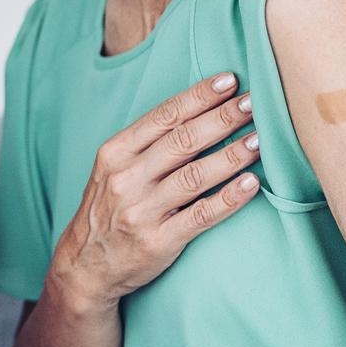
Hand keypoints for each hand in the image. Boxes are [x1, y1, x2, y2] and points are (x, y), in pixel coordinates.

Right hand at [50, 73, 261, 308]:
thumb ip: (148, 144)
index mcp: (115, 153)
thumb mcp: (113, 168)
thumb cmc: (109, 208)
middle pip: (182, 141)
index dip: (198, 96)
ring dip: (232, 156)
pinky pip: (200, 216)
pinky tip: (251, 184)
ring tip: (260, 140)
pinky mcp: (158, 241)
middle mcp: (126, 178)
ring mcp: (141, 211)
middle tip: (254, 103)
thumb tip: (201, 111)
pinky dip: (228, 199)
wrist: (85, 265)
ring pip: (195, 176)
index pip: (163, 116)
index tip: (229, 81)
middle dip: (222, 119)